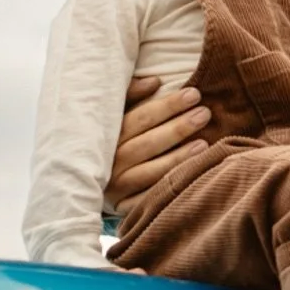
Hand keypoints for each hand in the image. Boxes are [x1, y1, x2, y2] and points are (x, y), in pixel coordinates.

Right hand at [105, 76, 211, 212]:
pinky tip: (191, 177)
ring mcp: (115, 187)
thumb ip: (130, 95)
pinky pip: (149, 200)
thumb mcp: (115, 112)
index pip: (141, 117)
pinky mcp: (123, 208)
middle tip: (204, 115)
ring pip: (149, 173)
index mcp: (106, 134)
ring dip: (178, 159)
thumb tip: (154, 81)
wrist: (85, 178)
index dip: (168, 106)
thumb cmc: (112, 137)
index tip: (195, 95)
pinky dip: (169, 189)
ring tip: (204, 145)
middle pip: (146, 144)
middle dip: (177, 128)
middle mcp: (109, 161)